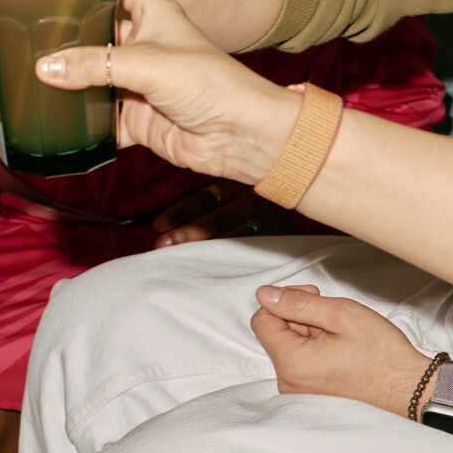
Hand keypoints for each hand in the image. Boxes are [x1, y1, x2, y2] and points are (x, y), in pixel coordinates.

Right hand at [35, 0, 297, 184]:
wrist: (239, 135)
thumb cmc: (210, 83)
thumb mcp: (147, 64)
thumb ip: (94, 65)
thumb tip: (45, 66)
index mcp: (153, 14)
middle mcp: (142, 45)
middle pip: (96, 34)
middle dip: (66, 36)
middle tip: (26, 32)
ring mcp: (137, 83)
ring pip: (93, 78)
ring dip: (69, 81)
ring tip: (27, 74)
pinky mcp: (135, 118)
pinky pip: (101, 121)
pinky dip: (81, 124)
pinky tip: (54, 121)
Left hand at [153, 184, 292, 248]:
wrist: (296, 212)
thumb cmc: (253, 211)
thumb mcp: (234, 196)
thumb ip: (209, 204)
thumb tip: (166, 223)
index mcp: (238, 183)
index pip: (203, 198)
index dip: (178, 213)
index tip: (157, 226)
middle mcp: (253, 198)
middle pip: (213, 218)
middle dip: (184, 233)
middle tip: (162, 246)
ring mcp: (268, 219)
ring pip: (229, 238)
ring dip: (201, 250)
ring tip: (178, 260)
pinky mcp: (277, 238)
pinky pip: (246, 252)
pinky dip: (225, 261)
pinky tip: (209, 268)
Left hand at [248, 285, 432, 414]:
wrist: (407, 388)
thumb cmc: (382, 355)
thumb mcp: (341, 314)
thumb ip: (298, 303)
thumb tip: (265, 295)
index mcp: (292, 364)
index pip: (262, 319)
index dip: (284, 300)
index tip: (312, 298)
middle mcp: (289, 383)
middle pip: (277, 333)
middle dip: (301, 318)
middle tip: (335, 320)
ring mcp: (299, 392)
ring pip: (290, 346)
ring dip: (311, 333)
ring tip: (342, 339)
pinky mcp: (310, 395)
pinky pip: (301, 362)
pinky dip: (316, 350)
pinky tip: (340, 352)